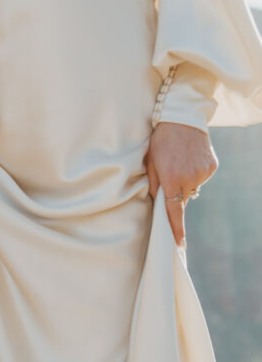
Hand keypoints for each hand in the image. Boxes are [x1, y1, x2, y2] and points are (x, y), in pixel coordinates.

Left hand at [147, 122, 217, 246]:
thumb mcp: (151, 162)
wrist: (183, 116)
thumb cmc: (161, 140)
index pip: (174, 211)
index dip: (176, 229)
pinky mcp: (212, 166)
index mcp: (171, 179)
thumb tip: (159, 204)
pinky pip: (201, 178)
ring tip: (180, 162)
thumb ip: (154, 186)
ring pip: (193, 189)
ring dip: (186, 182)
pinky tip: (190, 158)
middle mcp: (190, 178)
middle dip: (176, 194)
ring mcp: (203, 173)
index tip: (179, 245)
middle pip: (183, 199)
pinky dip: (195, 173)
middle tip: (171, 175)